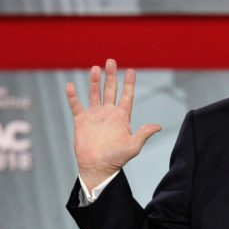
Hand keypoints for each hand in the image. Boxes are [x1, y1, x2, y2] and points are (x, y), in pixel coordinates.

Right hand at [66, 59, 161, 190]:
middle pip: (110, 90)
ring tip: (95, 68)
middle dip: (111, 76)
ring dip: (94, 81)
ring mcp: (95, 116)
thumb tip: (158, 126)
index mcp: (122, 117)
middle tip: (111, 61)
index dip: (129, 83)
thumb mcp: (133, 146)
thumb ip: (144, 134)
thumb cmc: (117, 159)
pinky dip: (72, 96)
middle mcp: (108, 113)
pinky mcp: (81, 121)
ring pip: (94, 93)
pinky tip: (71, 85)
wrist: (98, 167)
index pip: (126, 96)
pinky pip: (76, 105)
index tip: (131, 70)